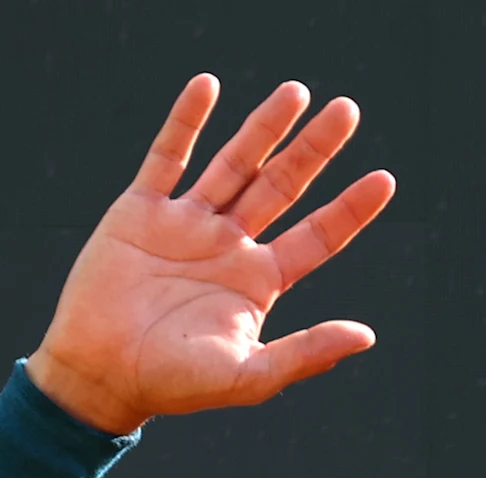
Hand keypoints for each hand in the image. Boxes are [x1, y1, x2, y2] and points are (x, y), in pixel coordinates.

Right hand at [24, 75, 395, 434]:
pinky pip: (167, 156)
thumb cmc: (176, 384)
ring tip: (297, 91)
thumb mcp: (250, 375)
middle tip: (347, 110)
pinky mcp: (140, 211)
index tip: (385, 179)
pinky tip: (208, 85)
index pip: (318, 236)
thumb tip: (367, 336)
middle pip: (283, 186)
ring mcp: (186, 223)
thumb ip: (307, 353)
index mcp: (260, 281)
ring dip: (264, 127)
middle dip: (315, 149)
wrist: (100, 374)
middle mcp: (229, 245)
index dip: (351, 208)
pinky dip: (187, 121)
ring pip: (235, 163)